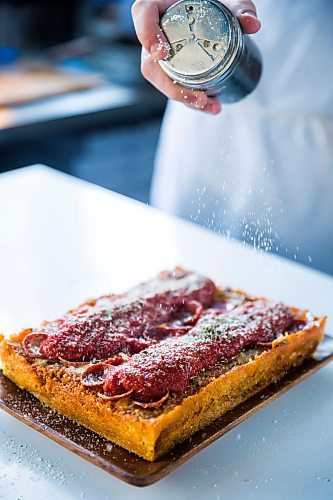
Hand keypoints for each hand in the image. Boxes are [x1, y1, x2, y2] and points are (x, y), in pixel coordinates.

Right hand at [132, 0, 260, 113]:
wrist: (212, 7)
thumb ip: (241, 6)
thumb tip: (252, 24)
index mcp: (160, 4)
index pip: (143, 15)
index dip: (147, 35)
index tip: (162, 54)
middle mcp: (155, 30)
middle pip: (150, 62)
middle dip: (173, 87)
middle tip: (200, 98)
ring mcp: (161, 50)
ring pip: (162, 79)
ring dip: (184, 98)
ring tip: (209, 106)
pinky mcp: (171, 65)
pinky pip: (173, 84)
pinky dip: (190, 97)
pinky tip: (209, 105)